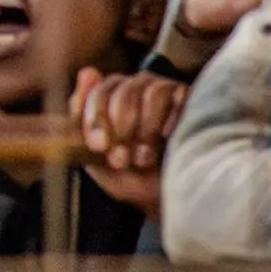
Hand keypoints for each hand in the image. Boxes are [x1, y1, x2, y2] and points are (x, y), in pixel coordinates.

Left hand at [72, 67, 190, 209]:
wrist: (169, 199)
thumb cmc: (133, 177)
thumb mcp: (98, 157)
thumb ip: (81, 119)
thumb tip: (87, 72)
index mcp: (110, 96)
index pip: (99, 91)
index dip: (96, 117)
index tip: (98, 146)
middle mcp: (137, 87)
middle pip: (123, 90)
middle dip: (120, 128)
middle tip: (121, 159)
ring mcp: (165, 90)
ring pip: (150, 92)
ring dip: (145, 130)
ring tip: (144, 158)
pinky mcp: (189, 99)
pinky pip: (176, 96)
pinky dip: (169, 120)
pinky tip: (166, 138)